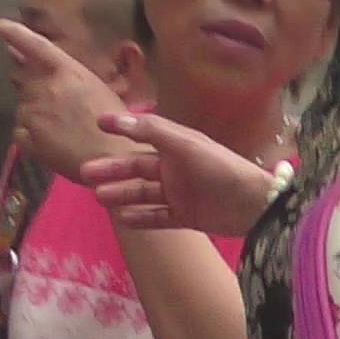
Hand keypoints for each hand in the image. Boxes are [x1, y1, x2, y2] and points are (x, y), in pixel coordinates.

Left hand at [0, 18, 126, 181]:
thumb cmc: (118, 128)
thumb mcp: (100, 91)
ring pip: (23, 106)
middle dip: (35, 89)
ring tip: (61, 131)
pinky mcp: (27, 137)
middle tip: (56, 107)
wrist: (115, 162)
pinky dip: (31, 136)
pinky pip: (20, 130)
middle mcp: (46, 88)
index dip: (16, 35)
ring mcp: (33, 113)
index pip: (36, 46)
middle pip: (25, 79)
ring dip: (35, 114)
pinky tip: (52, 144)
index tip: (1, 27)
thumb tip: (47, 71)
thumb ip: (71, 78)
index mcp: (68, 72)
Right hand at [83, 110, 283, 235]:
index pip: (143, 133)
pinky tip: (123, 218)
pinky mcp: (186, 216)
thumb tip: (118, 120)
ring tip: (99, 196)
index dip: (122, 128)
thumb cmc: (222, 168)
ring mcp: (180, 193)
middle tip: (85, 173)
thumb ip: (153, 132)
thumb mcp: (187, 145)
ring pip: (143, 193)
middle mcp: (175, 167)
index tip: (97, 123)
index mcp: (176, 145)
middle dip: (112, 169)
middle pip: (136, 167)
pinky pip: (158, 217)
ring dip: (122, 194)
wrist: (254, 206)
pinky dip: (141, 218)